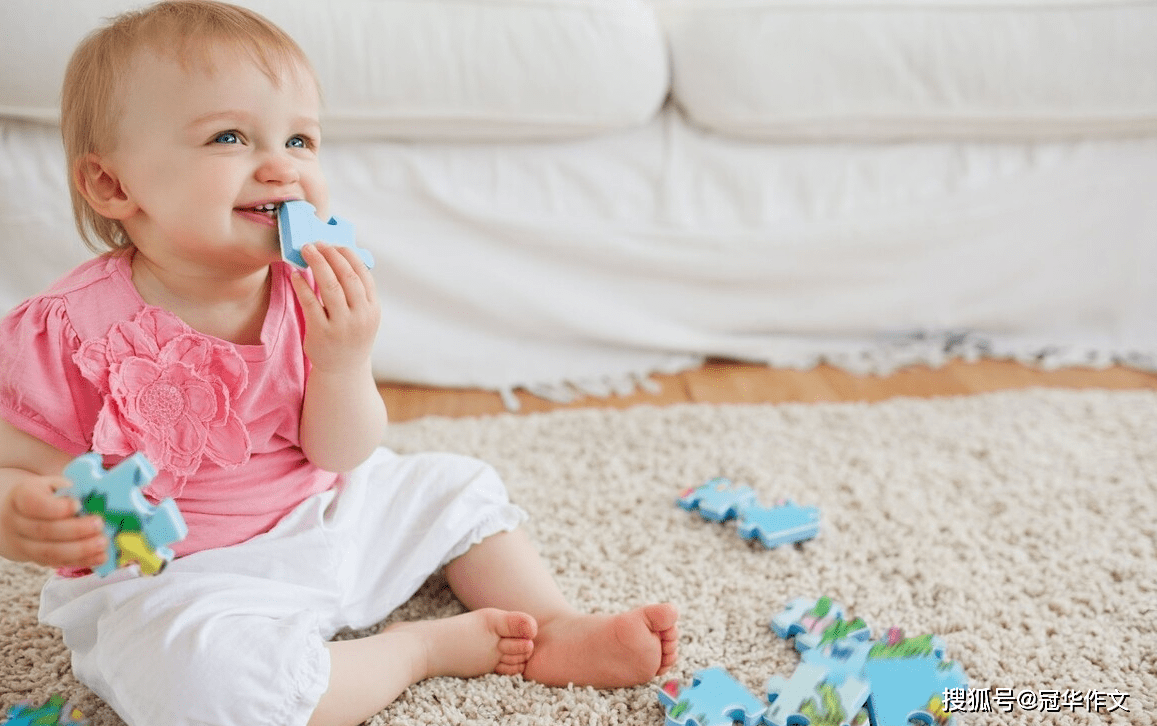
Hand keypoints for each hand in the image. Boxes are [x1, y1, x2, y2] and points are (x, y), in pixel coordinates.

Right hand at [0, 472, 107, 568]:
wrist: (18, 517)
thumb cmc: (45, 496)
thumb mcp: (53, 484)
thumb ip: (71, 488)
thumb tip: (101, 494)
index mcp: (21, 497)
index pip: (34, 504)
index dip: (57, 507)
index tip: (79, 505)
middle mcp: (17, 523)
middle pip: (44, 531)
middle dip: (75, 530)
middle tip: (99, 525)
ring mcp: (24, 545)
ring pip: (50, 552)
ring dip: (80, 550)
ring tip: (103, 543)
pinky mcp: (36, 559)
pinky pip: (58, 563)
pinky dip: (82, 561)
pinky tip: (101, 557)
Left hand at [289, 243, 380, 373]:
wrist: (343, 369)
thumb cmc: (351, 335)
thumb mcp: (363, 315)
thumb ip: (357, 292)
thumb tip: (340, 257)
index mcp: (372, 309)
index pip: (362, 275)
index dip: (348, 256)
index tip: (335, 244)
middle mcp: (360, 316)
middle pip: (346, 277)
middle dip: (331, 256)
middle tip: (317, 243)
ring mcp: (341, 326)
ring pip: (330, 287)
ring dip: (317, 264)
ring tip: (306, 250)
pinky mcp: (321, 333)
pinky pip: (310, 303)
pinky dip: (302, 285)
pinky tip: (295, 275)